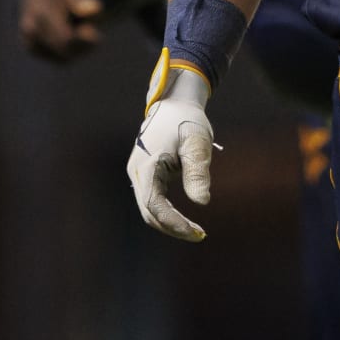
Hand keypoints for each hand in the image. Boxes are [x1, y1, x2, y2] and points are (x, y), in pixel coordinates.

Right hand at [126, 66, 214, 241]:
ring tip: (196, 230)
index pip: (155, 205)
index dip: (174, 223)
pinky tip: (185, 219)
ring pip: (149, 209)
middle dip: (173, 227)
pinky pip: (153, 201)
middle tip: (200, 235)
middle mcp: (137, 173)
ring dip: (170, 223)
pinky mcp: (145, 175)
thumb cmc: (187, 121)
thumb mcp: (197, 144)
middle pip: (149, 213)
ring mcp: (139, 174)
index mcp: (146, 166)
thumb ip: (197, 172)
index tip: (197, 232)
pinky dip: (167, 213)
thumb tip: (202, 202)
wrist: (175, 103)